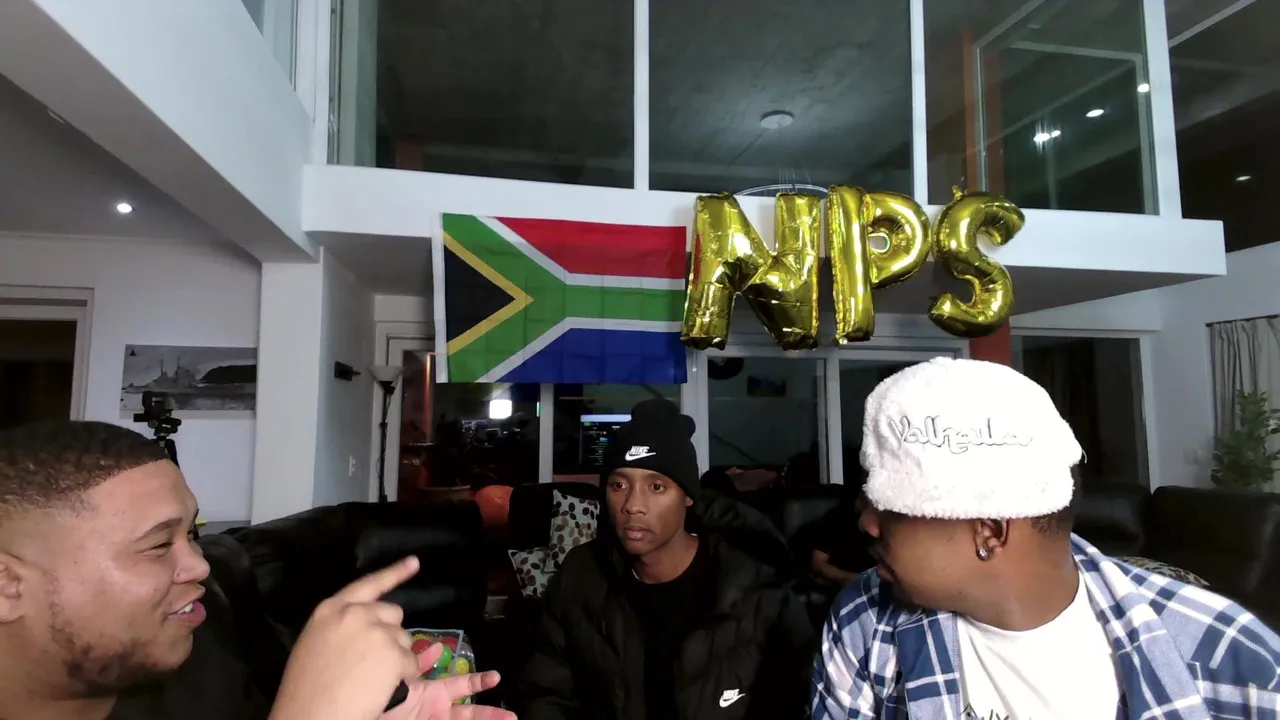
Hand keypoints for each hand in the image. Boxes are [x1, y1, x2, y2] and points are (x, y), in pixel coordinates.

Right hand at [269, 556, 422, 719]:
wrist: (311, 717)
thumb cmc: (306, 689)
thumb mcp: (315, 644)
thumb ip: (340, 627)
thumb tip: (366, 627)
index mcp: (330, 609)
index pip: (368, 584)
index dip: (394, 573)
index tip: (414, 562)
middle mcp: (354, 614)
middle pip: (392, 613)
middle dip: (390, 633)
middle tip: (376, 660)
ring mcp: (375, 631)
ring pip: (403, 639)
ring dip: (396, 658)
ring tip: (371, 680)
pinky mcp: (392, 653)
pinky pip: (411, 662)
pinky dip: (403, 677)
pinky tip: (382, 688)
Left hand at [381, 644, 514, 719]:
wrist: (359, 714)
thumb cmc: (379, 697)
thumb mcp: (400, 678)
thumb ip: (418, 664)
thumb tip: (436, 649)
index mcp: (431, 696)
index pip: (461, 685)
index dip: (478, 680)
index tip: (497, 676)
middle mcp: (437, 710)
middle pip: (469, 710)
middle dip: (490, 713)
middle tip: (512, 715)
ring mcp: (433, 718)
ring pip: (464, 718)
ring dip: (486, 719)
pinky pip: (452, 718)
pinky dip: (464, 710)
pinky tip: (479, 708)